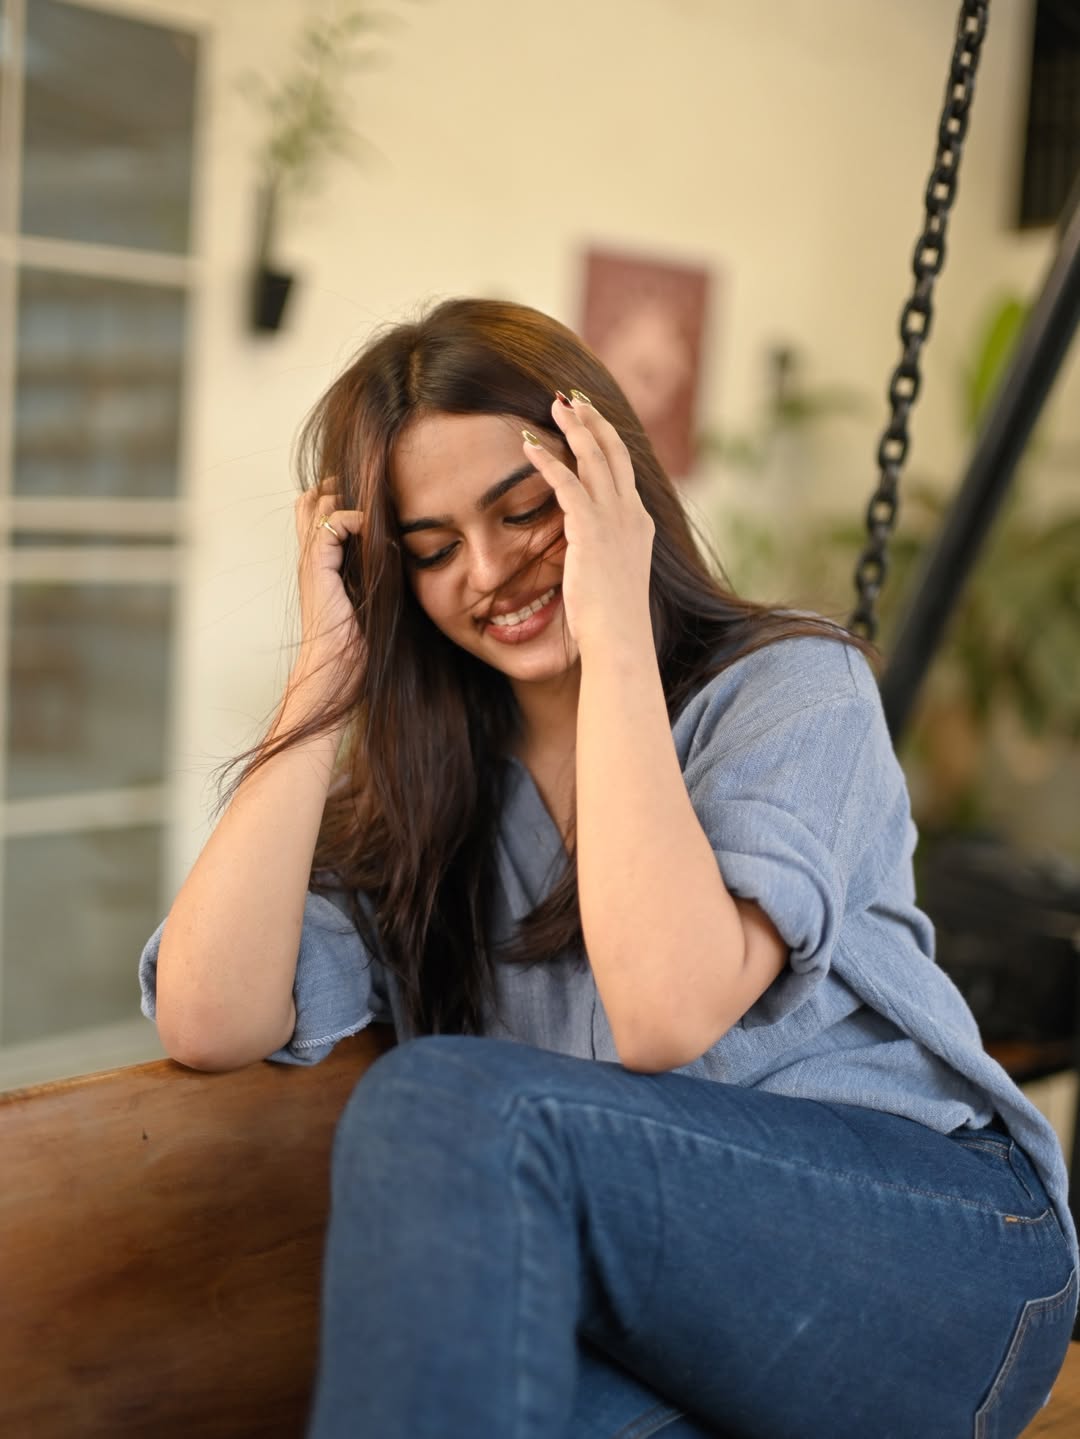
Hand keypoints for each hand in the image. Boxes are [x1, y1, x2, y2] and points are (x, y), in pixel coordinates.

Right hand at [294, 483, 364, 677]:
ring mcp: (312, 562)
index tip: (371, 500)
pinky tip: (372, 528)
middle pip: (309, 501)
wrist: (337, 670)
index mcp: (321, 564)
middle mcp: (312, 558)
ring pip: (316, 504)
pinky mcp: (317, 569)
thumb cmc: (359, 643)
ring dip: (345, 499)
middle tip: (368, 492)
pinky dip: (352, 518)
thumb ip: (378, 571)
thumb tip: (404, 549)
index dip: (338, 497)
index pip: (317, 512)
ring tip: (373, 508)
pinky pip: (330, 525)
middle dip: (335, 488)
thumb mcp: (374, 596)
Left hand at [523, 393, 654, 654]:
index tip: (591, 420)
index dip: (607, 440)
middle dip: (594, 420)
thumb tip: (591, 550)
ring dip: (573, 428)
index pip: (624, 470)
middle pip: (614, 452)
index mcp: (639, 524)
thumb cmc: (612, 621)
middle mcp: (631, 515)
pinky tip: (527, 446)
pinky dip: (547, 461)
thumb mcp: (614, 578)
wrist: (619, 638)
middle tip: (573, 398)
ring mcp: (614, 520)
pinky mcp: (591, 530)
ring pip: (594, 458)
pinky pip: (567, 483)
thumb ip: (605, 554)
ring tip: (553, 404)